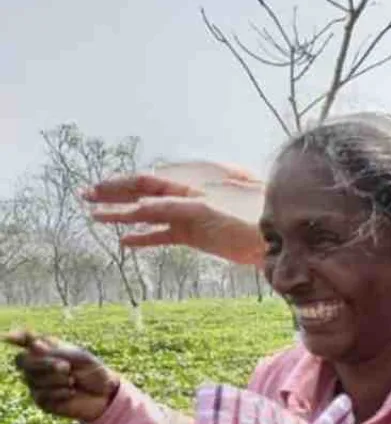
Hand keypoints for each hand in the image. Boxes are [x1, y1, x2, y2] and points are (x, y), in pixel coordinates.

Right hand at [5, 330, 120, 422]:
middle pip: (22, 361)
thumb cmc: (92, 371)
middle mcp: (36, 366)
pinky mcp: (41, 401)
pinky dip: (60, 392)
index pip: (25, 341)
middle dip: (45, 364)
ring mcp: (36, 384)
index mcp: (46, 351)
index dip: (17, 338)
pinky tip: (71, 392)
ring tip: (73, 380)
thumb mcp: (78, 357)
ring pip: (33, 379)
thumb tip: (32, 344)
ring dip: (57, 380)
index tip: (9, 337)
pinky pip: (41, 395)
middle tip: (66, 367)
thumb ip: (56, 352)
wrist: (105, 393)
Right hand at [82, 164, 265, 265]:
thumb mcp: (206, 211)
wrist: (273, 239)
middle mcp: (185, 197)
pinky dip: (145, 237)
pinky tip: (125, 241)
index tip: (94, 191)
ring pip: (149, 215)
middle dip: (114, 197)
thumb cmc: (245, 218)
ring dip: (124, 216)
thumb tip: (139, 206)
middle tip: (85, 199)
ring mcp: (189, 216)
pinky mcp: (196, 235)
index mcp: (188, 185)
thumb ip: (173, 208)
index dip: (119, 186)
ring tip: (97, 219)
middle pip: (143, 195)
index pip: (146, 182)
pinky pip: (164, 235)